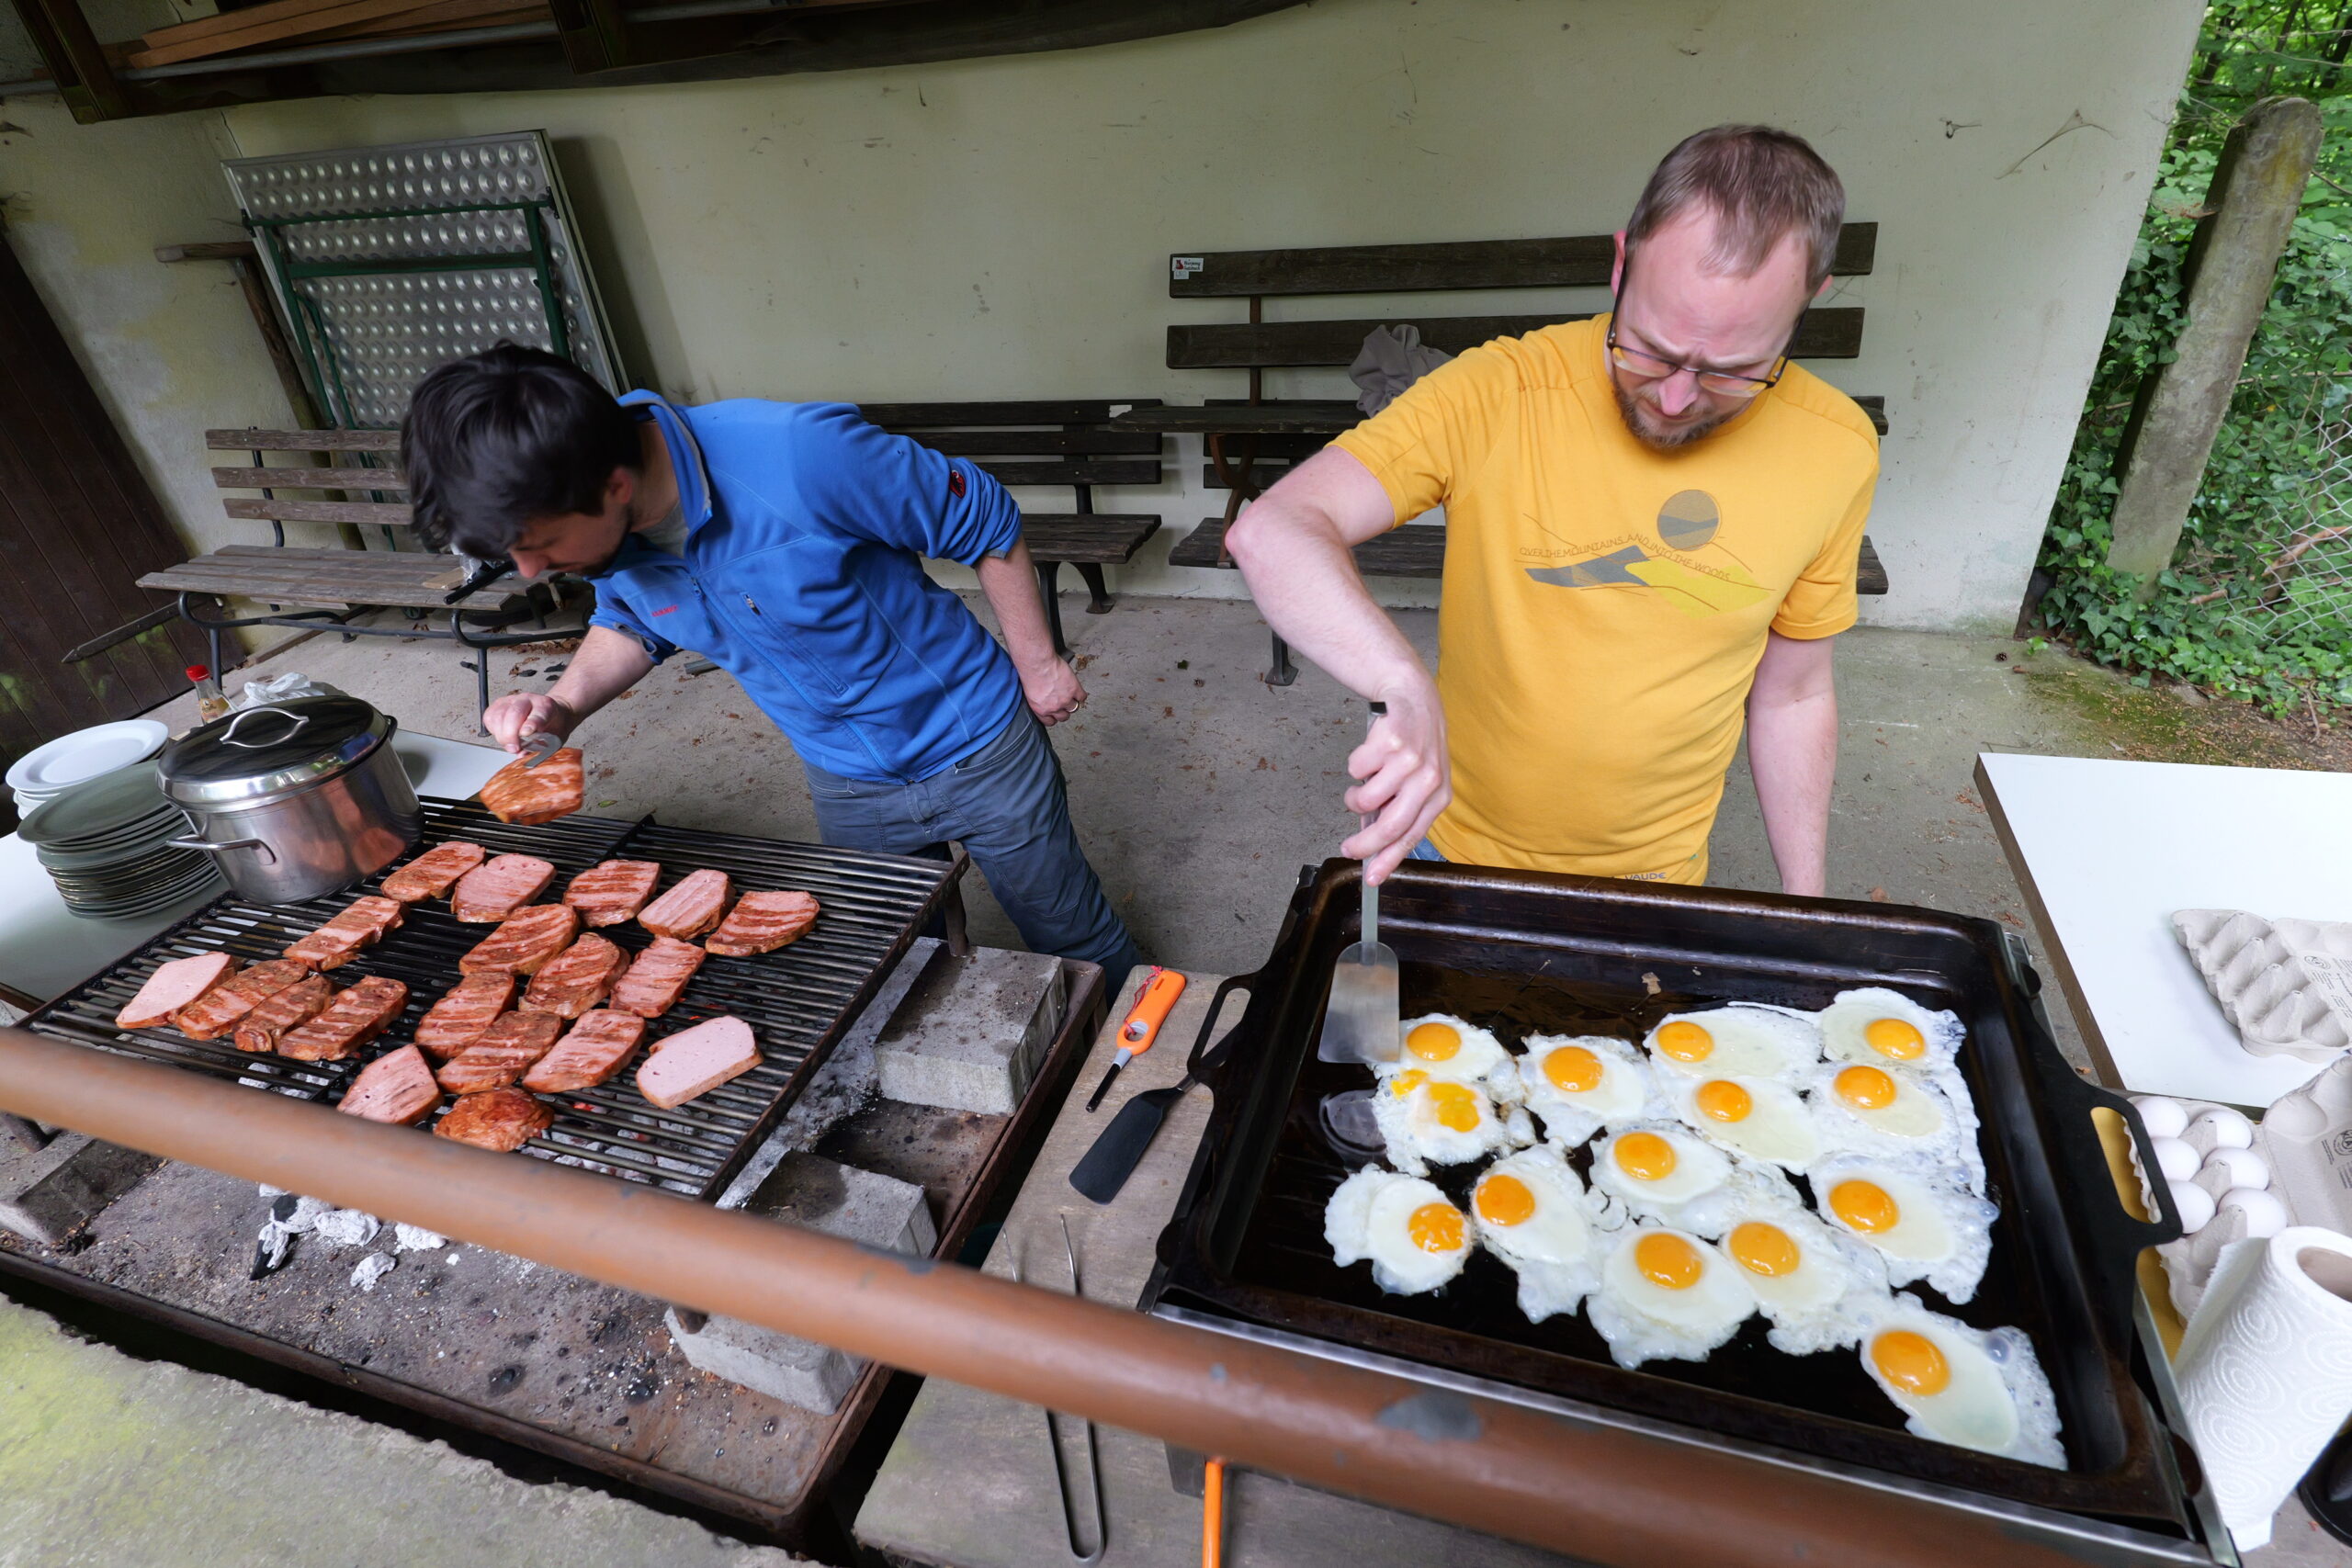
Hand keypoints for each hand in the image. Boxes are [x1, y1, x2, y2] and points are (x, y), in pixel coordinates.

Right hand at [482, 692, 575, 753]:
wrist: (553, 714)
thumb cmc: (553, 726)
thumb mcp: (555, 740)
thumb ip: (541, 749)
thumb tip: (522, 756)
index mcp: (546, 706)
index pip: (538, 713)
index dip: (531, 723)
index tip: (526, 733)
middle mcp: (528, 699)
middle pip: (514, 713)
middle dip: (510, 734)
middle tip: (514, 748)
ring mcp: (512, 700)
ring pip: (498, 715)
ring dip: (501, 734)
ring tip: (510, 744)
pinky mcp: (499, 704)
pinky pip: (489, 716)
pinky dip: (492, 729)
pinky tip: (501, 735)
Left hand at [1018, 655, 1086, 725]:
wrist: (1038, 663)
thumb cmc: (1030, 673)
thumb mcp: (1030, 693)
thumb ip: (1038, 701)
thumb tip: (1043, 700)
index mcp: (1040, 709)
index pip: (1050, 721)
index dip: (1054, 717)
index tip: (1055, 713)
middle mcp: (1053, 708)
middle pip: (1063, 717)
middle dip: (1064, 710)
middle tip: (1063, 702)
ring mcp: (1065, 700)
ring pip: (1074, 708)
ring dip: (1073, 702)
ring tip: (1070, 694)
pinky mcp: (1074, 690)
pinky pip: (1082, 697)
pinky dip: (1081, 694)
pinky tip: (1077, 689)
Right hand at [1340, 683, 1449, 884]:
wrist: (1413, 696)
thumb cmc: (1414, 743)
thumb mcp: (1417, 780)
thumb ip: (1398, 810)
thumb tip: (1373, 845)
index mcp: (1438, 796)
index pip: (1412, 836)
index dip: (1389, 861)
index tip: (1371, 879)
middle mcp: (1429, 780)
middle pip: (1390, 825)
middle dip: (1363, 843)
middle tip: (1347, 847)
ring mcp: (1412, 761)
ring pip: (1366, 797)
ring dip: (1354, 796)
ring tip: (1360, 786)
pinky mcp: (1392, 741)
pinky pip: (1357, 767)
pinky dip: (1356, 764)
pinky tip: (1370, 752)